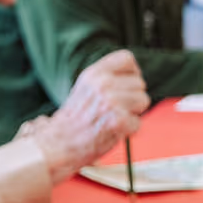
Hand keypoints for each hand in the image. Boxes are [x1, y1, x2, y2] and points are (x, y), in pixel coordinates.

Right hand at [32, 50, 148, 180]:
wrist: (58, 144)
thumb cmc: (73, 121)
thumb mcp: (85, 88)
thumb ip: (106, 79)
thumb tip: (133, 78)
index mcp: (94, 73)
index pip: (126, 58)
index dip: (132, 73)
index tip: (127, 85)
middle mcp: (103, 83)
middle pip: (139, 83)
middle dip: (133, 98)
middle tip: (114, 110)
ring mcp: (111, 101)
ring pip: (143, 101)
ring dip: (133, 113)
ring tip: (113, 119)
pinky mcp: (118, 120)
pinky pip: (138, 122)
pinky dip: (129, 130)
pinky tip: (113, 131)